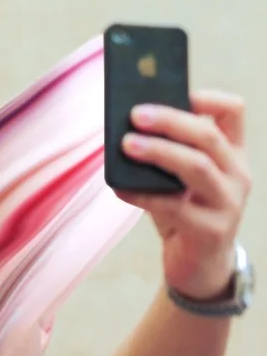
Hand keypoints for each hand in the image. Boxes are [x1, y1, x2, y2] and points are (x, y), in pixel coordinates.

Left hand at [115, 91, 250, 300]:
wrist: (198, 264)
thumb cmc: (183, 206)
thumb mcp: (180, 173)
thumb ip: (165, 147)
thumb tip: (124, 118)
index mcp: (231, 153)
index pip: (233, 112)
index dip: (207, 97)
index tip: (177, 91)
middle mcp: (237, 174)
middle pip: (208, 136)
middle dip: (170, 121)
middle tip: (136, 115)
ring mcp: (228, 204)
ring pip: (197, 167)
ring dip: (159, 151)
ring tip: (126, 144)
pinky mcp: (211, 231)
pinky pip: (173, 206)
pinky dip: (141, 193)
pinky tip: (119, 187)